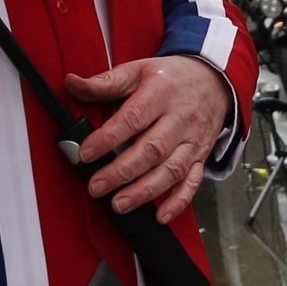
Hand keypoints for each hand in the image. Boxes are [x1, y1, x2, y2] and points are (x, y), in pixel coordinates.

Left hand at [65, 55, 231, 226]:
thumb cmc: (171, 78)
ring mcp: (192, 140)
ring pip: (171, 170)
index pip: (133, 118)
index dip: (108, 138)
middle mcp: (179, 119)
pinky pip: (193, 182)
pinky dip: (178, 201)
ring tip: (120, 204)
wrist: (213, 81)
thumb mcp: (137, 70)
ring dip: (145, 191)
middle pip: (152, 150)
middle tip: (97, 187)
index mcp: (160, 94)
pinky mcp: (200, 156)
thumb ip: (105, 82)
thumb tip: (72, 83)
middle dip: (122, 172)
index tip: (85, 153)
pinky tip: (161, 214)